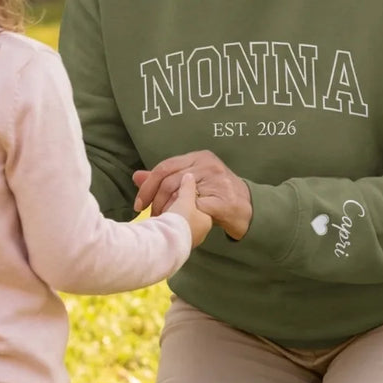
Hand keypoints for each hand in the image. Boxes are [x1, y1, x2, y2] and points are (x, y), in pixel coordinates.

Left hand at [134, 150, 252, 240]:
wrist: (246, 207)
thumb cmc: (215, 194)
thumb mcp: (191, 182)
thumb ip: (165, 179)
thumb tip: (136, 176)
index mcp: (198, 157)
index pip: (165, 167)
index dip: (148, 186)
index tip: (139, 204)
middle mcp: (207, 164)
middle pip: (170, 180)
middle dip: (154, 201)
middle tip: (150, 216)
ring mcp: (216, 180)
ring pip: (180, 194)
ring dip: (167, 211)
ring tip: (163, 222)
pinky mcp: (223, 199)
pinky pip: (195, 207)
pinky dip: (183, 217)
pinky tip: (178, 225)